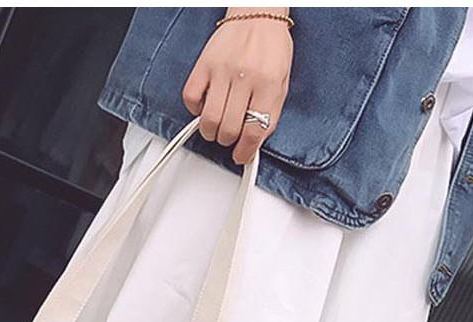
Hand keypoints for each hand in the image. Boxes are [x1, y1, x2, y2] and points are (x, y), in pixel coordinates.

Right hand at [182, 8, 292, 164]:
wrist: (257, 12)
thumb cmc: (270, 47)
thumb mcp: (281, 82)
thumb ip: (270, 113)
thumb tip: (254, 143)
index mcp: (268, 83)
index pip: (254, 130)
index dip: (246, 151)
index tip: (241, 157)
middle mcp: (244, 77)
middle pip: (228, 129)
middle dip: (228, 141)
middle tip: (230, 137)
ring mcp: (221, 71)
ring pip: (209, 120)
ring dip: (211, 132)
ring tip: (216, 127)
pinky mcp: (204, 65)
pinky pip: (191, 98)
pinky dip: (194, 110)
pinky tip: (204, 107)